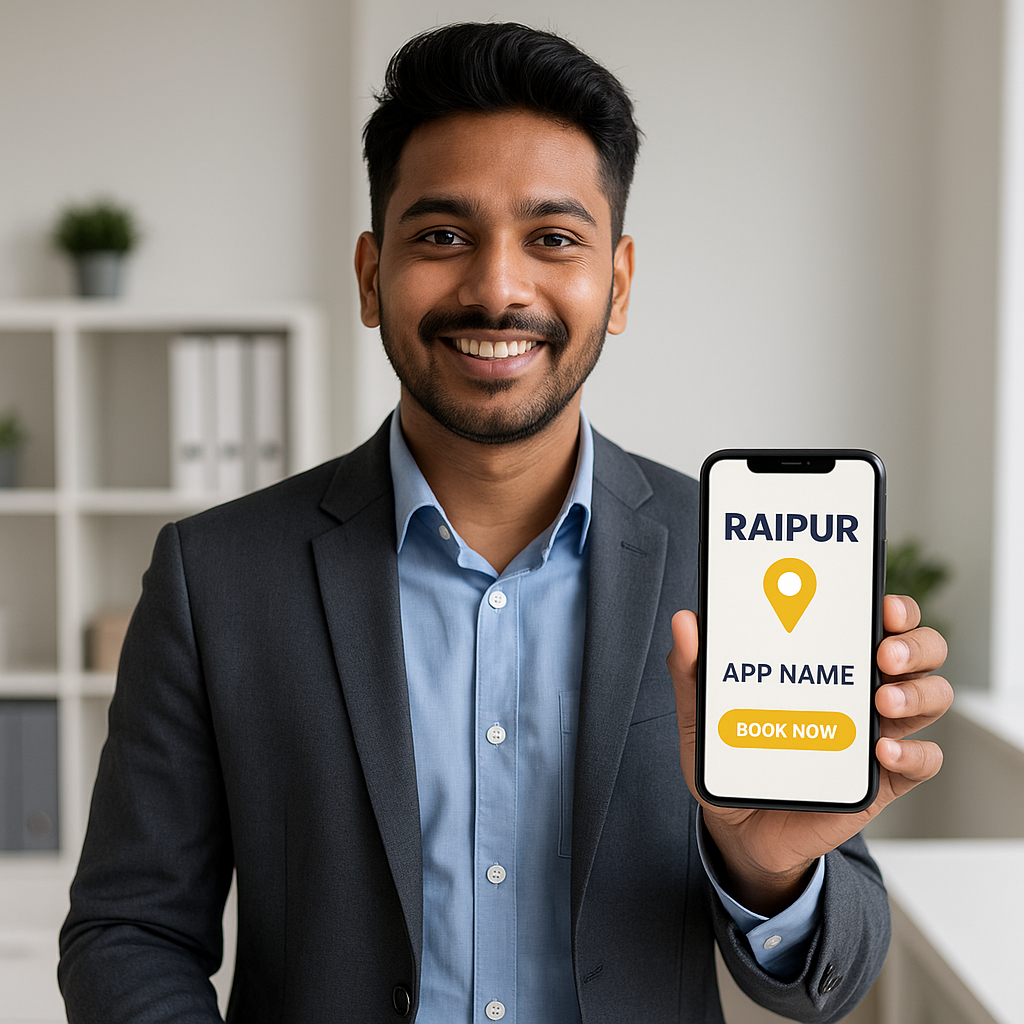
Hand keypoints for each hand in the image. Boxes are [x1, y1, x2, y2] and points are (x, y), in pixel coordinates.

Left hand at [668, 595, 951, 915]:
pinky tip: (883, 751)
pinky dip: (913, 753)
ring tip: (882, 701)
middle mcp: (862, 688)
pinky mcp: (883, 780)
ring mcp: (878, 732)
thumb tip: (684, 622)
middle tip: (883, 653)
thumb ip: (692, 669)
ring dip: (917, 693)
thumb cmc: (731, 756)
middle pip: (922, 651)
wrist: (738, 828)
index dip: (893, 606)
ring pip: (932, 697)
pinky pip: (924, 761)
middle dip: (914, 643)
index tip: (881, 604)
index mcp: (827, 660)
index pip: (876, 619)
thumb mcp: (702, 713)